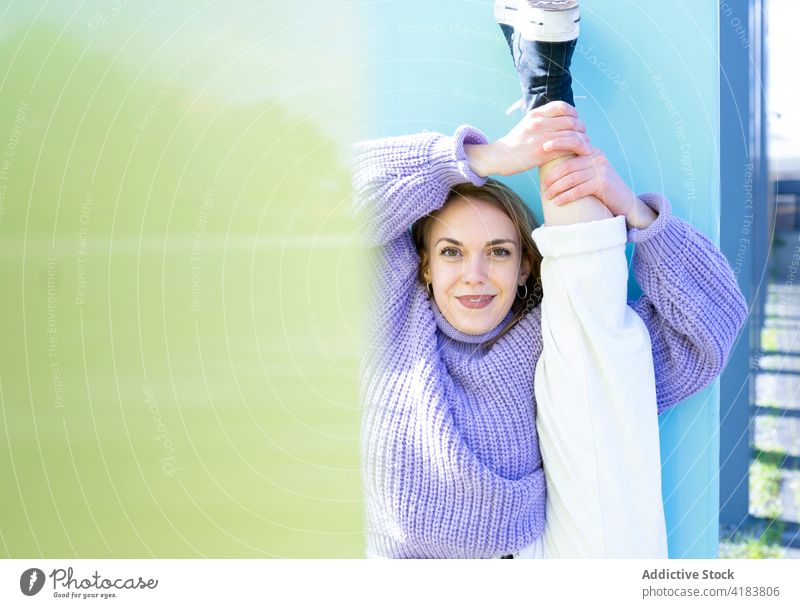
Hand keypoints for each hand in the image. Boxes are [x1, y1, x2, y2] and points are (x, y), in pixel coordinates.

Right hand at [465, 101, 591, 176]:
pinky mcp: (542, 154)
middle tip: (583, 135)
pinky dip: (575, 151)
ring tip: (584, 145)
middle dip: (581, 128)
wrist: (499, 156)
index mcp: (535, 114)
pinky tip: (578, 153)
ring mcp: (541, 139)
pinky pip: (566, 149)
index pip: (563, 107)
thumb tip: (563, 117)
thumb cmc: (516, 141)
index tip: (576, 120)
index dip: (574, 113)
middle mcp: (539, 124)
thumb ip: (544, 118)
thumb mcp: (528, 122)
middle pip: (571, 121)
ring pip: (571, 136)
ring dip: (582, 141)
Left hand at [540, 145, 656, 228]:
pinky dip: (565, 197)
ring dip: (556, 188)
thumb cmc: (602, 188)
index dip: (557, 142)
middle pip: (568, 164)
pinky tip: (557, 202)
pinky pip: (578, 190)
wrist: (625, 201)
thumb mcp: (590, 172)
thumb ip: (576, 164)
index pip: (573, 141)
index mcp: (592, 151)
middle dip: (552, 176)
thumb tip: (551, 164)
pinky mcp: (603, 183)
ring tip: (548, 196)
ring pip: (571, 178)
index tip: (542, 147)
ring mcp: (601, 170)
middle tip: (543, 187)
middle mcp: (597, 157)